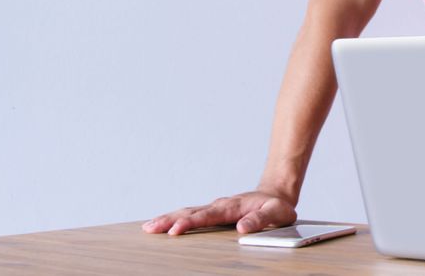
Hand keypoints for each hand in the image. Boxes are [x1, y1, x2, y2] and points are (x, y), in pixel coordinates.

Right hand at [142, 189, 297, 235]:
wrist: (275, 194)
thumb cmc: (276, 205)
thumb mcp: (276, 212)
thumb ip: (260, 220)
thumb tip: (242, 229)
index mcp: (231, 206)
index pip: (207, 215)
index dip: (190, 223)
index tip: (175, 230)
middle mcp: (219, 205)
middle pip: (190, 211)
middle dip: (169, 220)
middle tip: (150, 228)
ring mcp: (214, 207)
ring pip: (187, 211)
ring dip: (168, 218)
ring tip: (149, 227)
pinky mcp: (213, 211)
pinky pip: (191, 214)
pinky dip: (175, 218)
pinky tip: (163, 224)